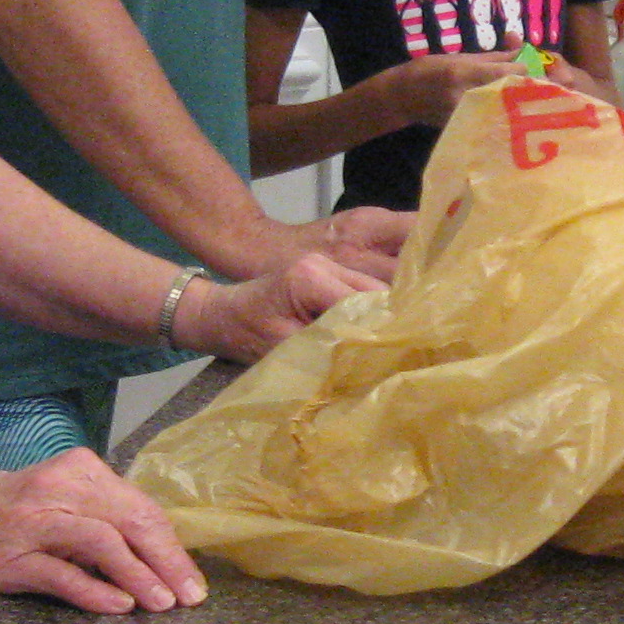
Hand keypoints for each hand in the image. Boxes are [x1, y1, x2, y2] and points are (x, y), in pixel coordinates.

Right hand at [0, 449, 203, 612]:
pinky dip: (94, 590)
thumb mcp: (59, 501)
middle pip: (129, 521)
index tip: (192, 579)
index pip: (140, 508)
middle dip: (166, 561)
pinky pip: (61, 572)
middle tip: (190, 597)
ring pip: (101, 542)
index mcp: (79, 471)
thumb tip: (158, 556)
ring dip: (138, 574)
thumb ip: (102, 518)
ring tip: (162, 603)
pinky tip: (119, 606)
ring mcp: (33, 520)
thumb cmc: (4, 512)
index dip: (171, 546)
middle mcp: (59, 489)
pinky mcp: (9, 554)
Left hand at [179, 250, 381, 362]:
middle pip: (376, 292)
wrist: (220, 315)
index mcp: (310, 277)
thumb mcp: (283, 348)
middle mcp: (324, 262)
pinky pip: (362, 292)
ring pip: (374, 290)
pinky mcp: (331, 273)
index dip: (384, 329)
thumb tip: (368, 361)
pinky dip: (370, 314)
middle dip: (389, 323)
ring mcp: (329, 264)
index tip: (399, 357)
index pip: (363, 302)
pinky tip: (378, 336)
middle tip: (403, 356)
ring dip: (382, 319)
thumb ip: (324, 349)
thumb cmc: (244, 333)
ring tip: (393, 349)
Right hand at [375, 50, 532, 127]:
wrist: (402, 97)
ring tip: (517, 97)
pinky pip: (492, 119)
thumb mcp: (461, 57)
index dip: (523, 69)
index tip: (523, 69)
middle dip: (522, 88)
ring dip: (514, 102)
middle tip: (527, 85)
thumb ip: (493, 55)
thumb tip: (519, 45)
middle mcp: (468, 95)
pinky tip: (502, 110)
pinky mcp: (466, 128)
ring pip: (505, 108)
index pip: (511, 72)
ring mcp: (467, 115)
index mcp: (467, 73)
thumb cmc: (430, 70)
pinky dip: (501, 113)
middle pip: (512, 93)